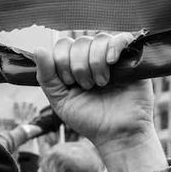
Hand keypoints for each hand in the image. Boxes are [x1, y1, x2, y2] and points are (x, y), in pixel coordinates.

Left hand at [35, 33, 165, 171]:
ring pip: (98, 39)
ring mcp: (112, 57)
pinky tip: (111, 62)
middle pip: (79, 41)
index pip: (63, 45)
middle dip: (78, 65)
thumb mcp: (60, 100)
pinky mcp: (132, 58)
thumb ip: (47, 77)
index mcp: (74, 66)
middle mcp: (92, 58)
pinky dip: (113, 47)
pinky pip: (121, 38)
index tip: (69, 82)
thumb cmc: (89, 119)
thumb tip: (39, 49)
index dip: (62, 60)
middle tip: (87, 86)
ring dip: (95, 62)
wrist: (118, 134)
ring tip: (101, 83)